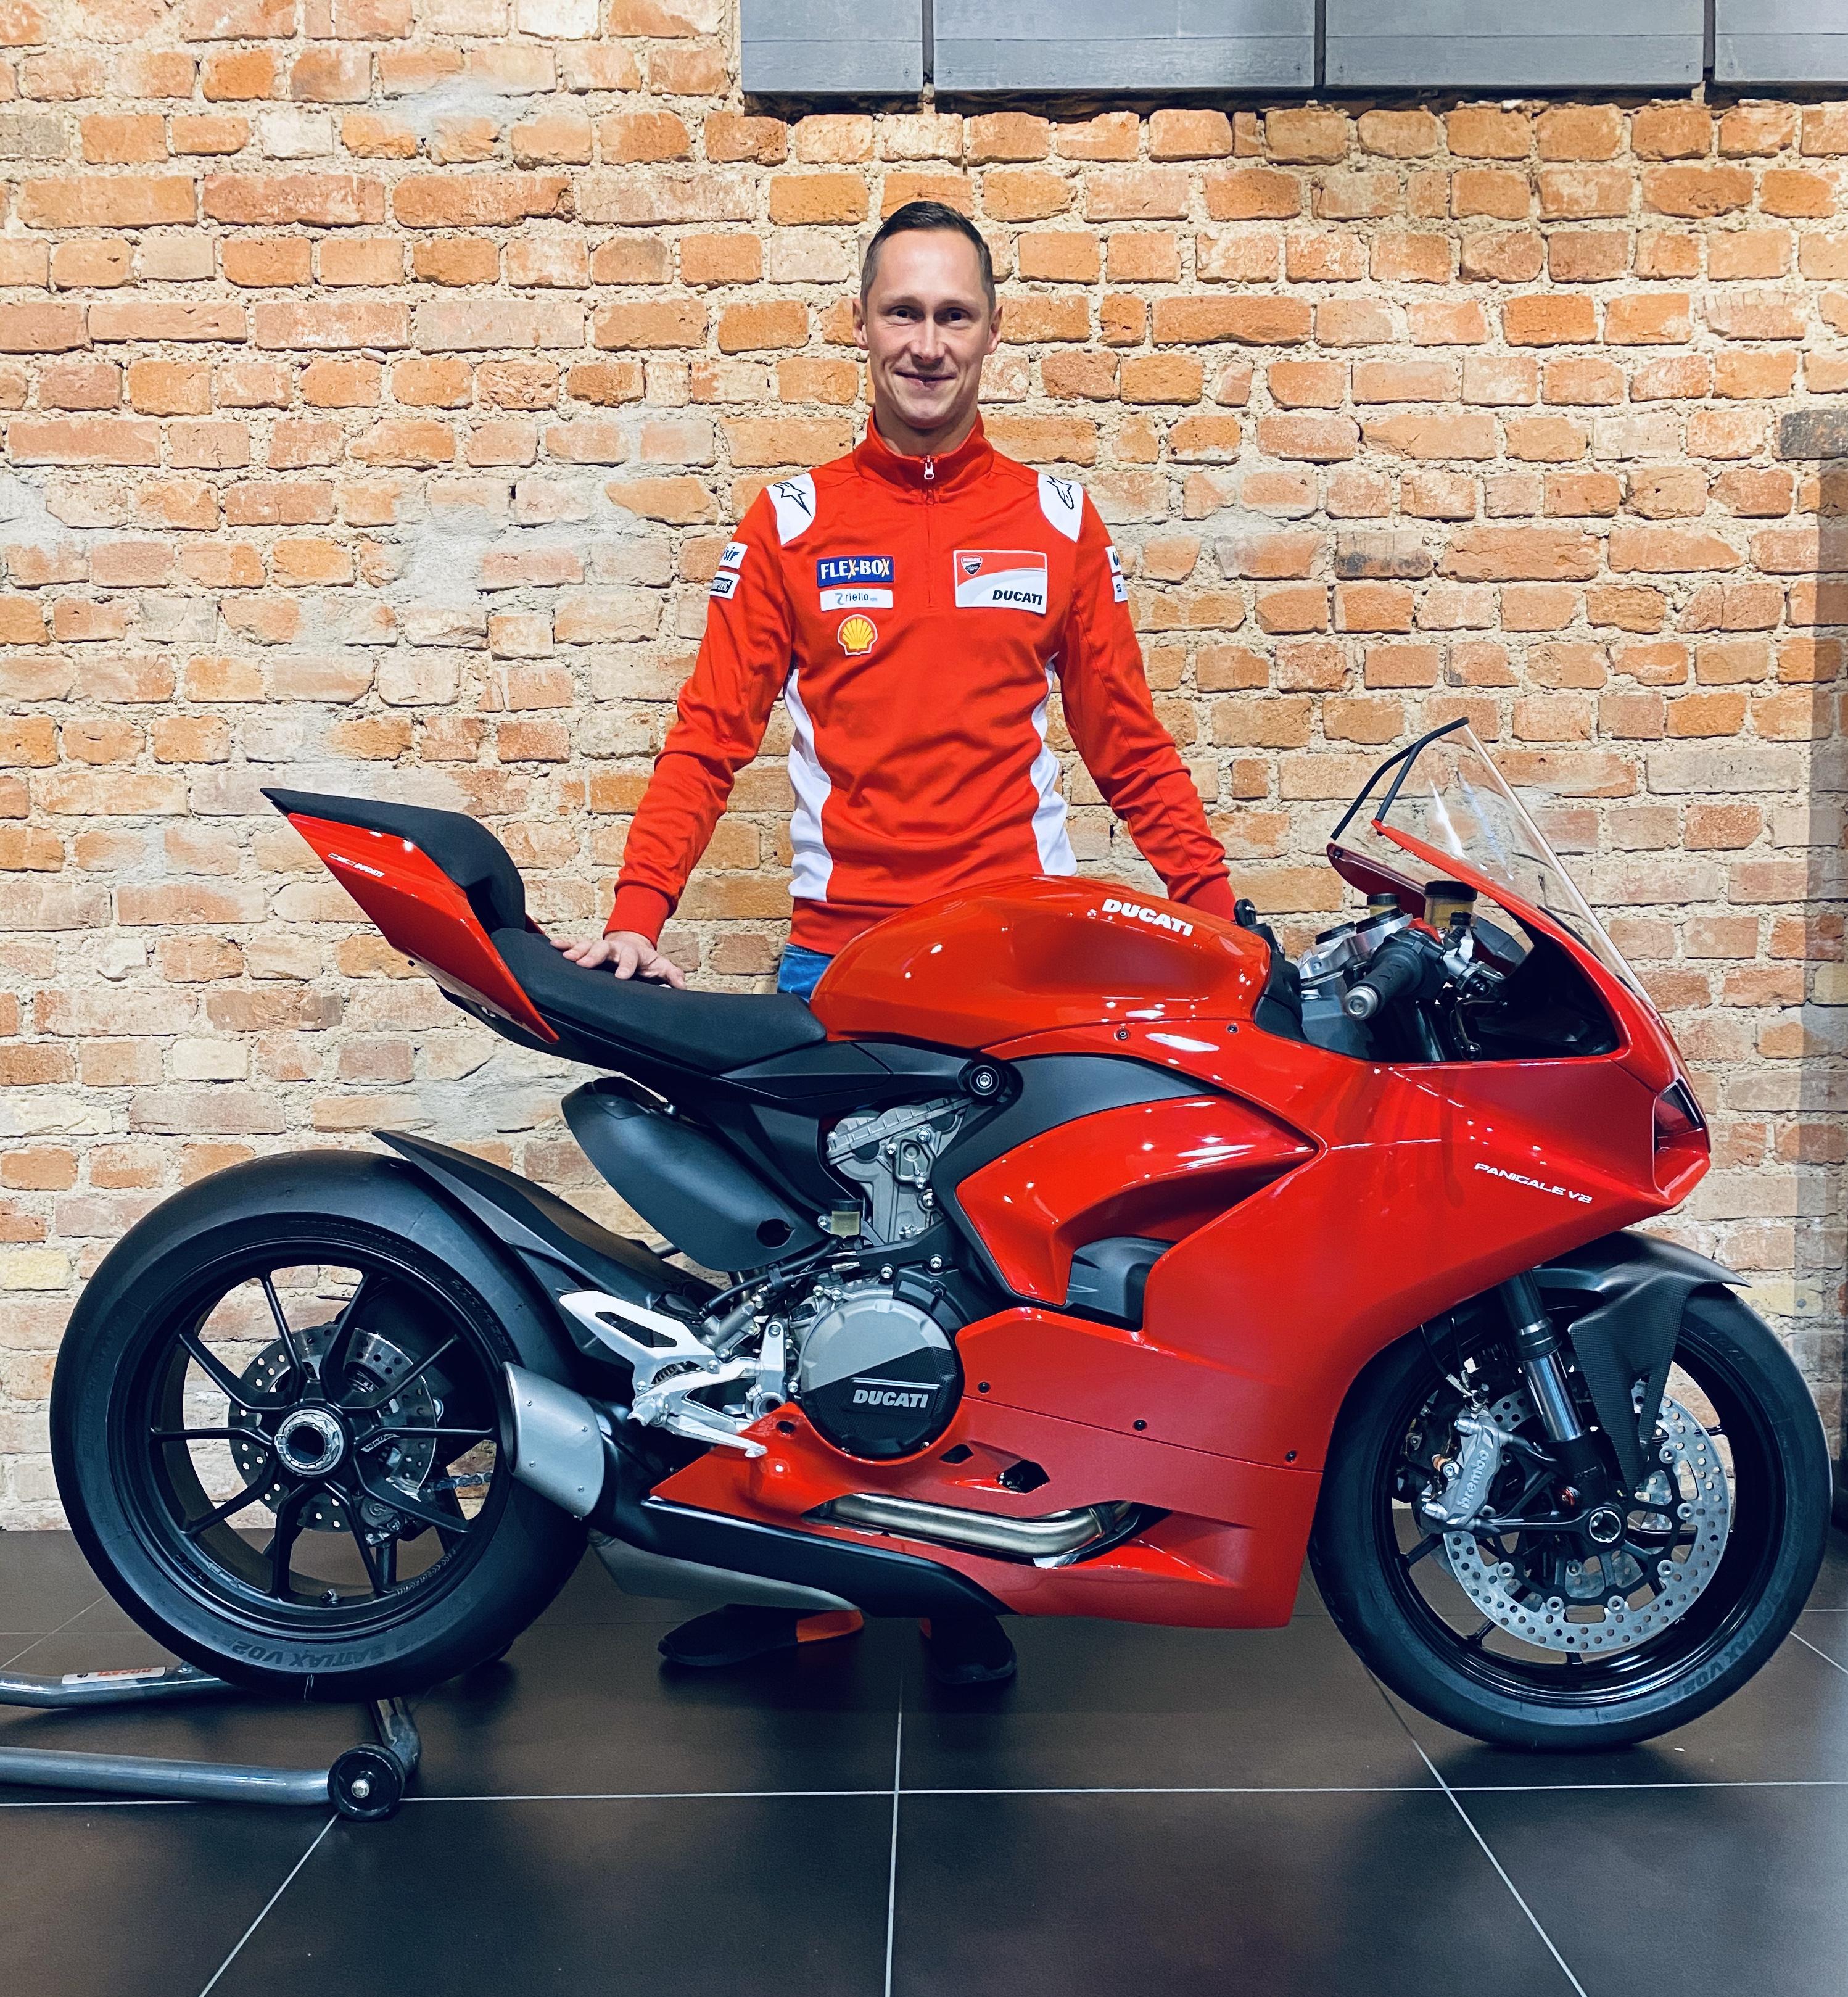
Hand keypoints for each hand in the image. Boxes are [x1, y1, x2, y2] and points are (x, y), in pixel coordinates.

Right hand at [553, 930, 687, 987]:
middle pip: (604, 949)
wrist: (632, 943)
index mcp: (632, 954)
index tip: (621, 976)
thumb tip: (683, 987)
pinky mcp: (588, 947)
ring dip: (577, 950)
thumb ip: (671, 975)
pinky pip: (575, 943)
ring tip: (567, 957)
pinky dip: (565, 944)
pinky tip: (554, 945)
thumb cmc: (645, 961)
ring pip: (588, 945)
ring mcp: (600, 946)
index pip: (630, 959)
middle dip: (594, 955)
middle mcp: (614, 948)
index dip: (626, 967)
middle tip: (585, 964)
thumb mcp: (660, 966)